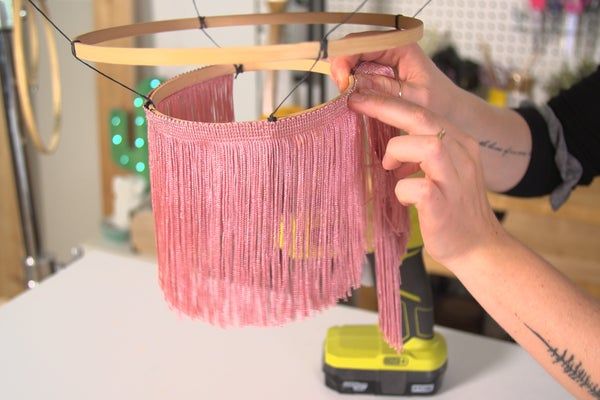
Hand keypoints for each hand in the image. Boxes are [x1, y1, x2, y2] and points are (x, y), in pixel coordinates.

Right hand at [330, 35, 460, 120]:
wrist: (453, 114)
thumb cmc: (440, 105)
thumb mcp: (414, 100)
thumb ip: (384, 94)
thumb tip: (352, 91)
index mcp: (401, 46)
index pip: (362, 42)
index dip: (346, 59)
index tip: (343, 83)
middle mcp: (390, 47)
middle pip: (352, 48)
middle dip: (341, 68)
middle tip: (342, 92)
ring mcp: (383, 60)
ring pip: (351, 60)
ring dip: (344, 77)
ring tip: (347, 96)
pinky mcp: (379, 73)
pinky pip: (357, 73)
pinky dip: (350, 84)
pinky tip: (351, 96)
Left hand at [348, 87, 507, 265]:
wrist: (479, 247)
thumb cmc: (453, 208)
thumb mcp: (443, 170)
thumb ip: (423, 151)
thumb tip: (389, 141)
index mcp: (460, 143)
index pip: (423, 111)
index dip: (390, 101)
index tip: (361, 95)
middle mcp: (462, 155)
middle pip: (423, 118)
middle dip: (385, 107)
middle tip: (356, 103)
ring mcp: (455, 180)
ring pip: (427, 145)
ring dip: (398, 151)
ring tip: (391, 168)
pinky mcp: (444, 206)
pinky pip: (418, 188)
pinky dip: (402, 190)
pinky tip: (406, 199)